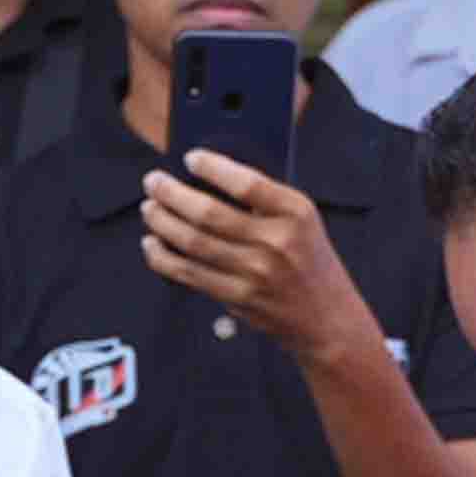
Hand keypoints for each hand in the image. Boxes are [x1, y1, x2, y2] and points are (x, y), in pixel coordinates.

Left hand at [141, 150, 375, 364]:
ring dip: (162, 222)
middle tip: (153, 182)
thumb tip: (209, 176)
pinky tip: (152, 244)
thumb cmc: (309, 261)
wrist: (326, 318)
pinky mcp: (238, 298)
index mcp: (295, 213)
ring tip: (149, 208)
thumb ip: (265, 199)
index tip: (190, 158)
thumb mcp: (302, 219)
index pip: (247, 183)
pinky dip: (164, 257)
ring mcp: (255, 273)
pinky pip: (190, 274)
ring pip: (194, 243)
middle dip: (172, 194)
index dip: (213, 168)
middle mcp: (276, 242)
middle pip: (209, 214)